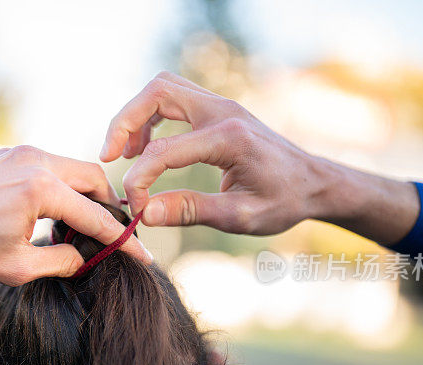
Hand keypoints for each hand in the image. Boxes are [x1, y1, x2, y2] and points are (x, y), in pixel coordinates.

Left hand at [0, 146, 151, 330]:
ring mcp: (18, 152)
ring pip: (71, 168)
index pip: (97, 216)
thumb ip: (61, 262)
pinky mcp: (5, 154)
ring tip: (82, 228)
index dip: (123, 241)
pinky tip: (53, 213)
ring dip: (84, 194)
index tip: (143, 257)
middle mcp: (34, 160)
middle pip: (93, 178)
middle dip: (108, 207)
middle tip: (112, 237)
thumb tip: (85, 258)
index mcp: (40, 189)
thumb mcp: (17, 269)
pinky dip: (61, 186)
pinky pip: (48, 165)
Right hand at [101, 72, 417, 243]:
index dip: (139, 179)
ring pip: (162, 89)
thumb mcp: (240, 216)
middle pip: (157, 92)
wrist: (314, 182)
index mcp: (229, 138)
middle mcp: (222, 111)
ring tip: (125, 154)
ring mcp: (220, 106)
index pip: (165, 150)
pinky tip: (146, 148)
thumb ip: (190, 211)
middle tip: (108, 157)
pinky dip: (151, 117)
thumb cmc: (284, 201)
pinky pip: (173, 98)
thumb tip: (144, 214)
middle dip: (124, 122)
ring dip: (136, 116)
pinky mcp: (217, 110)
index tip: (135, 207)